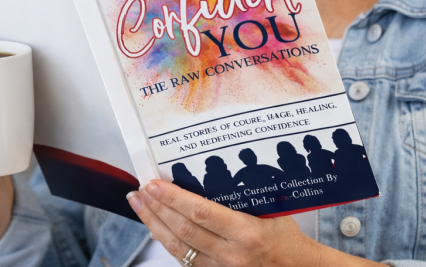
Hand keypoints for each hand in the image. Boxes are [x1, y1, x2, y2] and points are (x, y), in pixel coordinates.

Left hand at [127, 180, 372, 266]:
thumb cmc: (286, 235)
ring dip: (154, 224)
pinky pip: (183, 259)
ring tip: (138, 204)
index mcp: (247, 233)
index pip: (201, 213)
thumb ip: (243, 194)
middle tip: (140, 189)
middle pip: (183, 230)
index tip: (154, 183)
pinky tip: (155, 225)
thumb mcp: (272, 208)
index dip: (173, 198)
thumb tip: (213, 168)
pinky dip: (166, 240)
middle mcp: (230, 255)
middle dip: (157, 208)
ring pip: (177, 247)